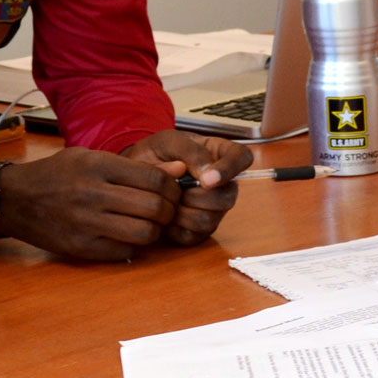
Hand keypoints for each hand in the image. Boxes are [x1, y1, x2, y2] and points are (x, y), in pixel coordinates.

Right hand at [0, 148, 181, 261]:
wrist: (16, 199)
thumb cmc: (57, 174)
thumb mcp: (92, 158)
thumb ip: (135, 167)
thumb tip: (180, 172)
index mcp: (98, 165)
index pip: (155, 178)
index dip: (172, 187)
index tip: (171, 191)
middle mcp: (93, 193)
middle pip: (155, 207)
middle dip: (169, 210)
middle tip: (165, 210)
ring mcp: (87, 223)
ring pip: (145, 233)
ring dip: (155, 230)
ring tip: (148, 223)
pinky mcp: (81, 247)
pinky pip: (125, 251)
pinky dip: (133, 245)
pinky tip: (126, 235)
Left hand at [124, 129, 252, 244]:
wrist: (135, 176)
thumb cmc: (155, 153)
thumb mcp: (168, 141)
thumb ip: (190, 152)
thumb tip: (208, 173)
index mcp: (219, 154)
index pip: (242, 158)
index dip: (229, 171)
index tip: (207, 179)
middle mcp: (222, 184)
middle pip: (228, 197)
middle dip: (198, 197)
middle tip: (176, 188)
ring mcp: (213, 209)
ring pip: (211, 220)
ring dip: (184, 212)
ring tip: (168, 200)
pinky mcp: (199, 229)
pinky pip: (194, 236)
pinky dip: (175, 228)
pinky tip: (165, 216)